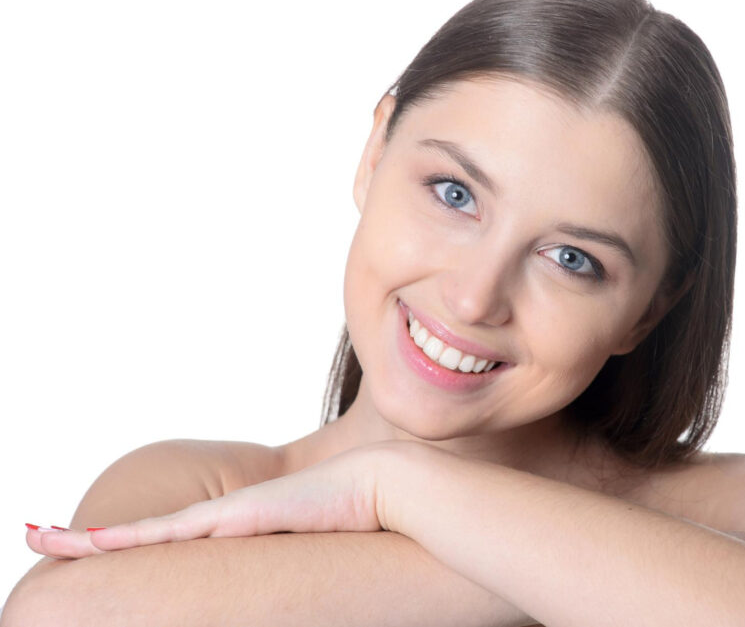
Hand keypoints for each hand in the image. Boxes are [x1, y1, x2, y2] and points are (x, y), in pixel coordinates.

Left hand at [26, 443, 393, 560]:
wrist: (382, 485)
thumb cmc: (360, 518)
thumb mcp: (313, 549)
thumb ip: (286, 559)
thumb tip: (283, 583)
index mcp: (235, 529)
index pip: (167, 541)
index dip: (122, 542)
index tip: (83, 544)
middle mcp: (221, 521)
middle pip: (143, 536)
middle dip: (87, 541)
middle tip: (38, 536)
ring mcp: (224, 518)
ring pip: (141, 535)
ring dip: (87, 541)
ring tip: (39, 537)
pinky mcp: (233, 518)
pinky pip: (163, 536)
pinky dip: (120, 540)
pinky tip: (82, 542)